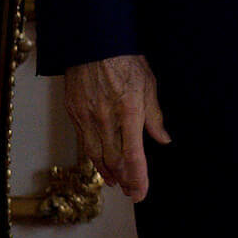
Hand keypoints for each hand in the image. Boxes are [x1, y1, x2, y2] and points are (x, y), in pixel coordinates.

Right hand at [63, 54, 170, 202]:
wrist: (93, 44)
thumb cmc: (125, 61)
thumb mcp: (149, 84)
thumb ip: (155, 116)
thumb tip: (163, 139)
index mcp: (129, 111)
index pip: (134, 155)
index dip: (138, 177)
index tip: (140, 192)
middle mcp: (106, 119)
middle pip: (114, 160)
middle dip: (124, 179)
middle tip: (131, 191)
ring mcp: (87, 118)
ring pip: (96, 156)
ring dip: (108, 173)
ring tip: (117, 182)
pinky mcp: (74, 114)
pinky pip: (84, 144)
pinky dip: (94, 158)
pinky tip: (101, 164)